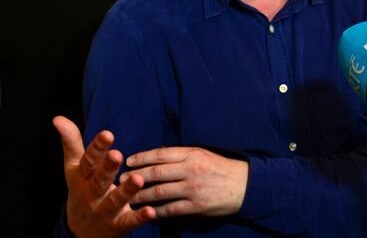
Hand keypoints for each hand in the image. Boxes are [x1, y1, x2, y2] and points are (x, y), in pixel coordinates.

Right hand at [54, 117, 155, 237]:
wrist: (81, 231)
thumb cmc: (81, 190)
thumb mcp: (74, 168)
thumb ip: (71, 143)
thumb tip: (58, 118)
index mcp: (82, 178)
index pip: (88, 161)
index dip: (97, 148)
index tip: (107, 134)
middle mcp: (91, 194)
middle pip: (99, 180)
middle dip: (107, 168)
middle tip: (117, 154)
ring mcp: (104, 211)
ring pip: (115, 200)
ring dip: (127, 191)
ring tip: (138, 179)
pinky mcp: (118, 225)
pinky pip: (128, 222)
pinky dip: (139, 217)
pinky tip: (151, 211)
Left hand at [124, 146, 247, 216]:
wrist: (245, 186)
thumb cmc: (221, 168)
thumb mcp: (203, 154)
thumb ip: (182, 155)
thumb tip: (158, 155)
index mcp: (191, 154)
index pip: (161, 154)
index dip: (142, 157)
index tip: (128, 161)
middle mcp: (190, 170)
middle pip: (157, 172)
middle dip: (137, 176)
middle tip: (121, 180)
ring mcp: (192, 188)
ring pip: (160, 191)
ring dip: (142, 195)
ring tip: (128, 197)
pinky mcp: (196, 206)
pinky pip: (171, 209)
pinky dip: (157, 211)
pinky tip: (146, 212)